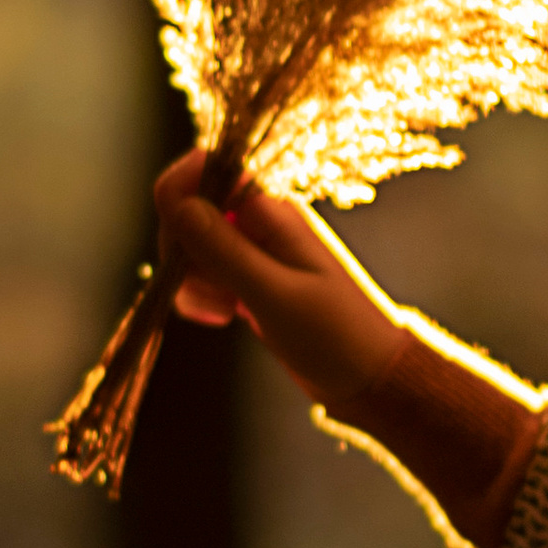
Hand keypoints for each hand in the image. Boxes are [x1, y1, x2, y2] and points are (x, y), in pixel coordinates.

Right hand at [152, 151, 408, 414]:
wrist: (368, 376)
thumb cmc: (335, 334)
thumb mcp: (273, 294)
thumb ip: (223, 250)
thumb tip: (178, 204)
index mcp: (271, 211)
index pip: (205, 171)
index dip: (179, 200)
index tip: (180, 249)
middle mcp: (260, 222)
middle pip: (190, 211)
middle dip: (184, 252)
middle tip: (213, 292)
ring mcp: (254, 251)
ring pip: (193, 246)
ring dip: (193, 280)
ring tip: (224, 312)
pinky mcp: (250, 280)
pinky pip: (206, 274)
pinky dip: (202, 295)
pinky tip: (224, 318)